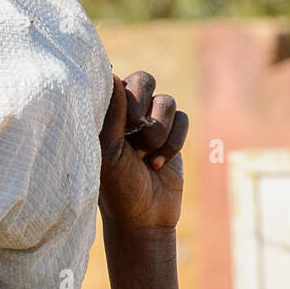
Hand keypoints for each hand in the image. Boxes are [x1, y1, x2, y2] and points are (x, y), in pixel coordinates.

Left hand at [97, 70, 188, 228]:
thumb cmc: (118, 187)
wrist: (144, 217)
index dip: (125, 95)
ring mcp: (152, 122)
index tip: (125, 121)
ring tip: (147, 157)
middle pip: (144, 79)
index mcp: (106, 115)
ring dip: (159, 131)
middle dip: (144, 107)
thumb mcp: (109, 151)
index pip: (116, 79)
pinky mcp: (173, 134)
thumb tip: (111, 71)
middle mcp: (128, 114)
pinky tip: (159, 164)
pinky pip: (183, 118)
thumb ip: (111, 112)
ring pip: (167, 101)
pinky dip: (174, 142)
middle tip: (135, 133)